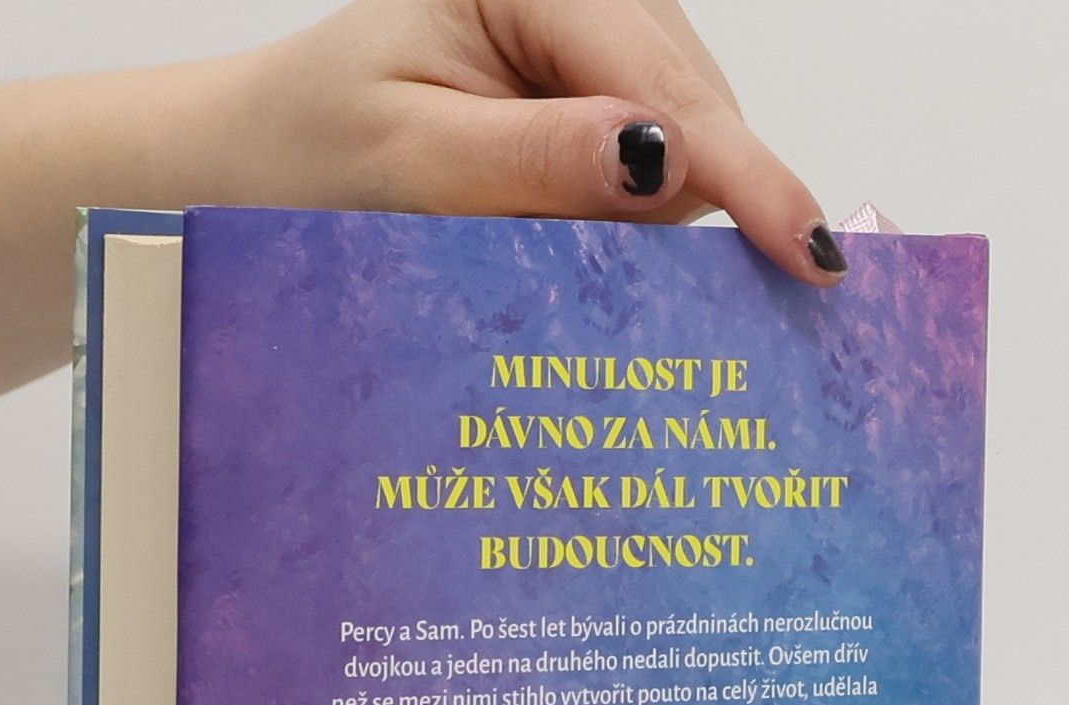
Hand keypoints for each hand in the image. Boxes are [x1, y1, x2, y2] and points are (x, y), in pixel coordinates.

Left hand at [215, 0, 847, 282]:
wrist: (261, 155)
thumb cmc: (310, 150)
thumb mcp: (412, 161)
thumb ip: (538, 162)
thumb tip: (666, 162)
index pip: (663, 80)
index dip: (743, 172)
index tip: (807, 254)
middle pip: (697, 107)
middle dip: (703, 203)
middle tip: (690, 300)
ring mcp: (597, 40)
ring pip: (690, 139)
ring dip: (667, 223)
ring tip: (603, 276)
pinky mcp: (595, 92)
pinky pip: (656, 163)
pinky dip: (642, 224)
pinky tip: (605, 257)